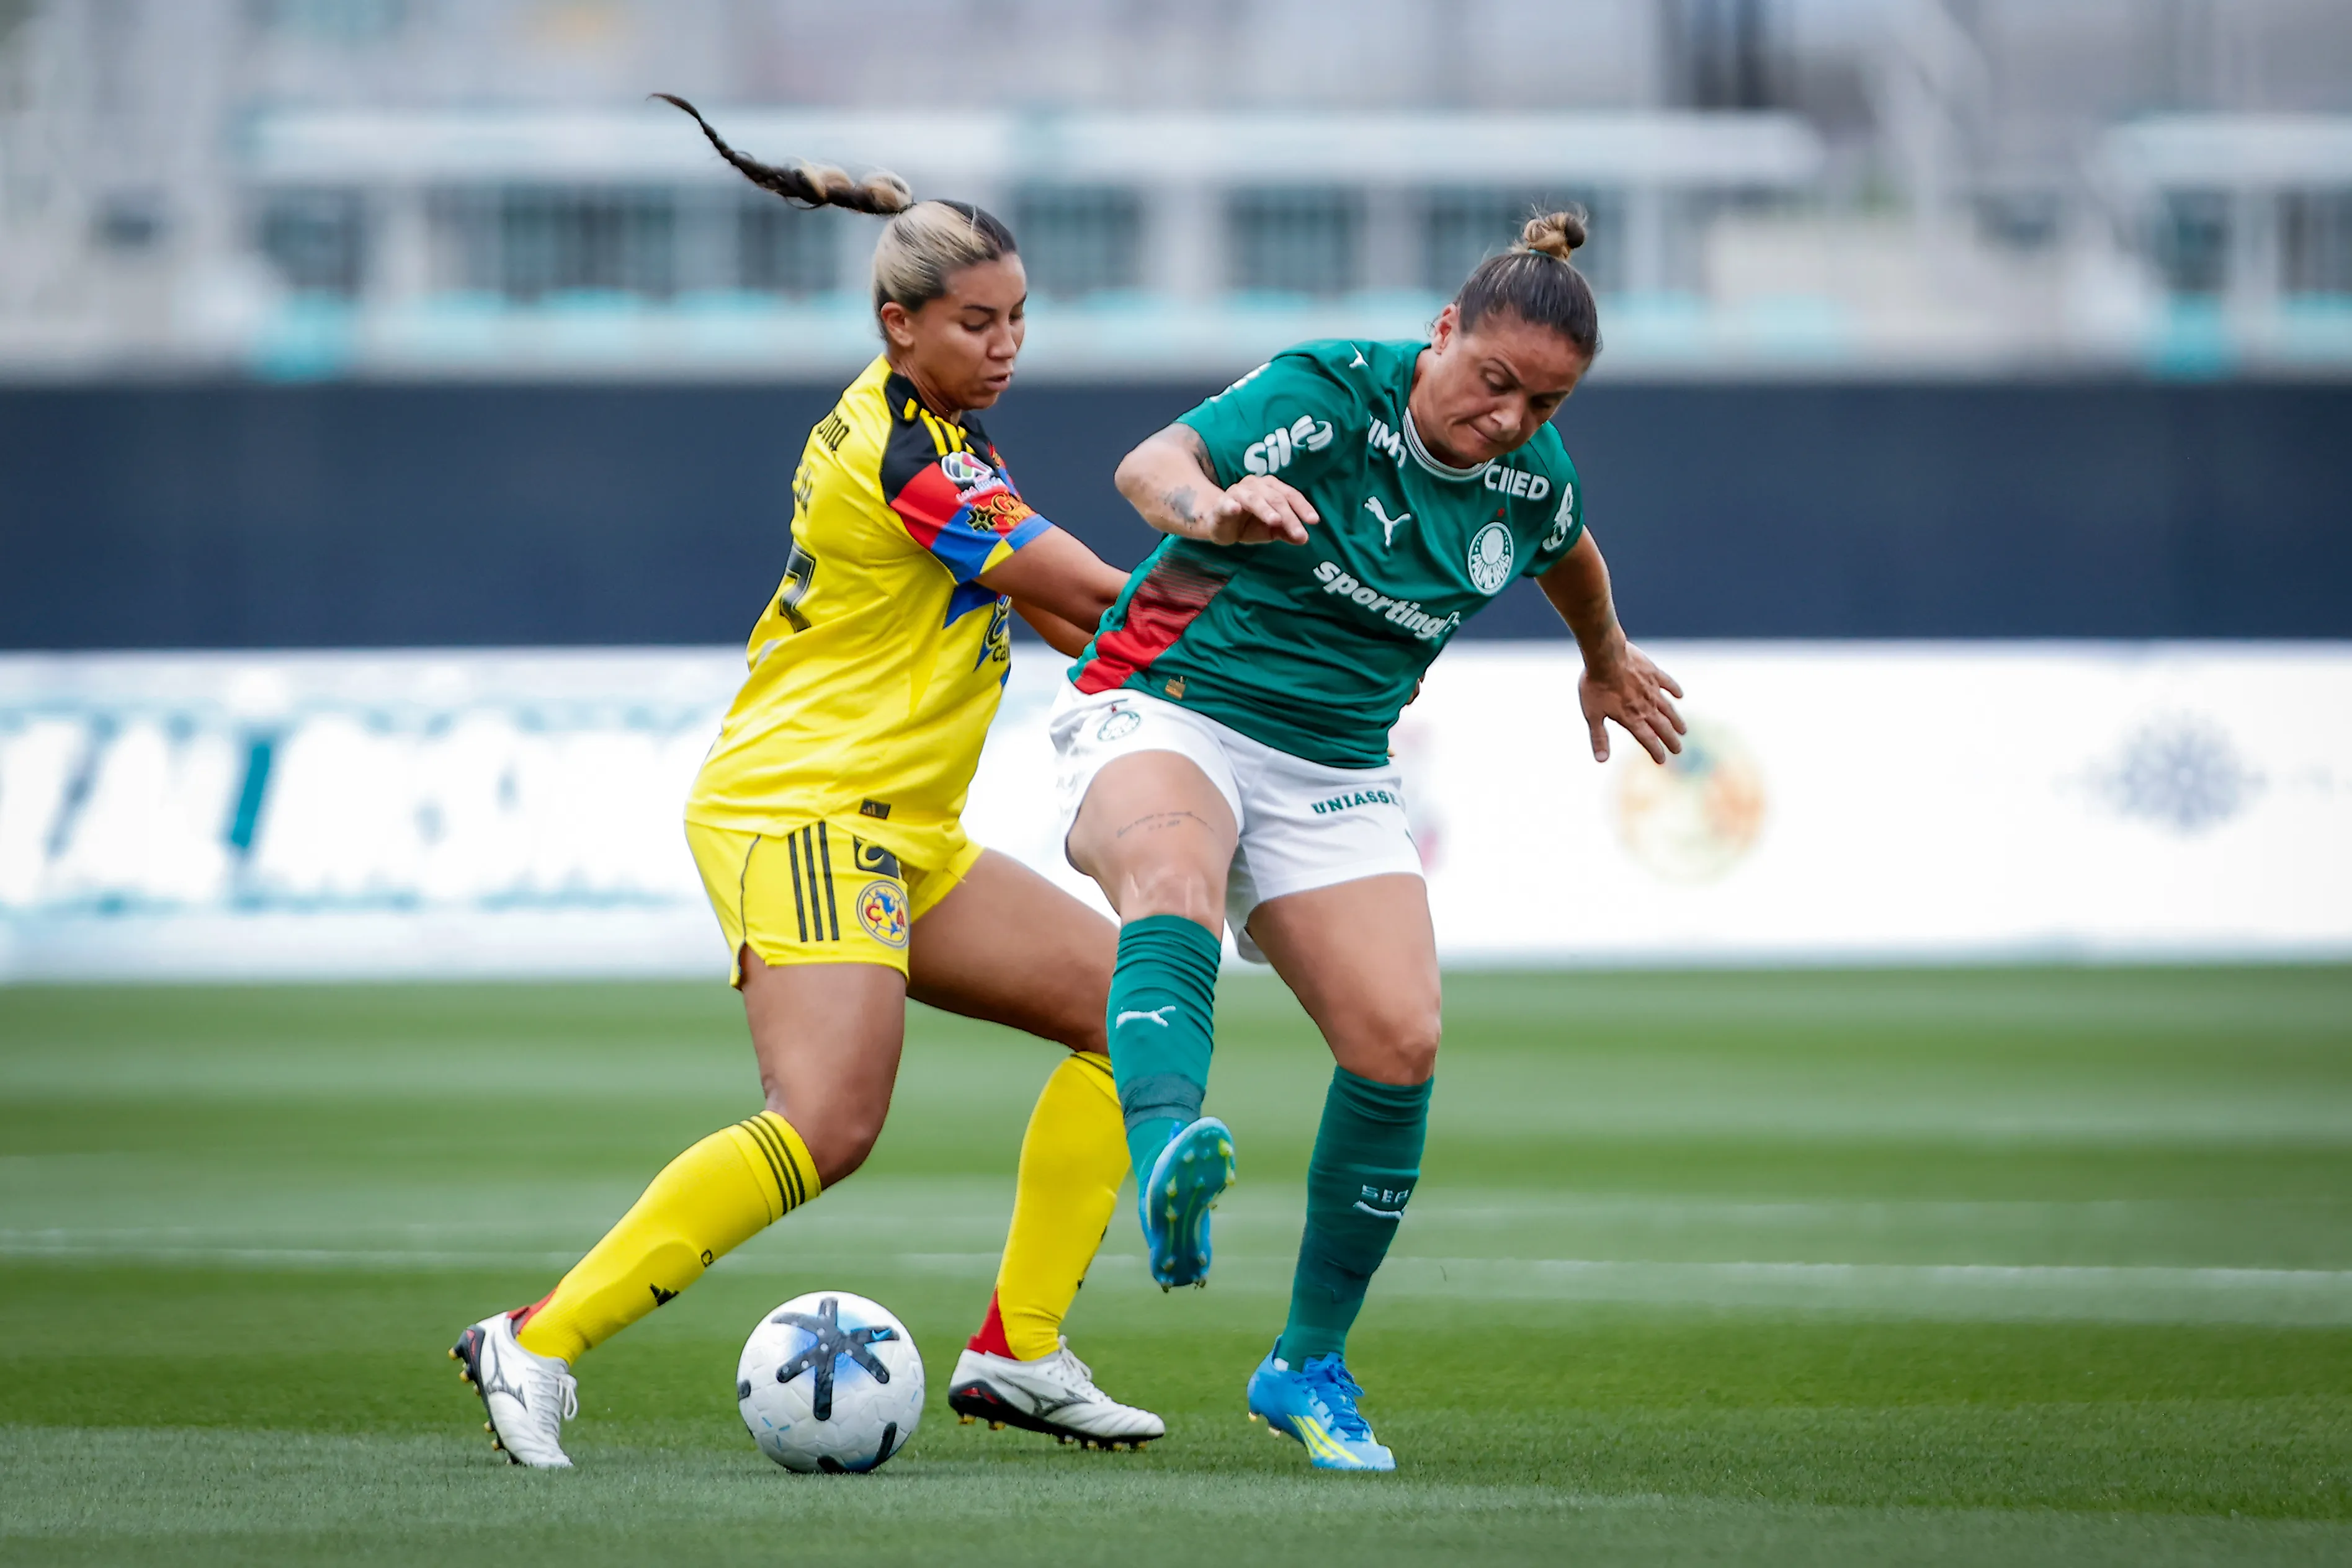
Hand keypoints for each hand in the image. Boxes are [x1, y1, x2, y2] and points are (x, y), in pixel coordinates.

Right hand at [1204, 475, 1318, 544]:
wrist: (1219, 525)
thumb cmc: (1249, 523)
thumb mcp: (1271, 530)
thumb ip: (1287, 532)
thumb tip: (1304, 539)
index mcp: (1271, 488)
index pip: (1290, 495)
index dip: (1303, 507)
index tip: (1314, 521)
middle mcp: (1256, 485)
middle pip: (1276, 499)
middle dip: (1289, 516)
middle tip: (1299, 533)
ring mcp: (1237, 493)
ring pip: (1254, 499)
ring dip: (1265, 509)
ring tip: (1275, 521)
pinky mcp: (1221, 505)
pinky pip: (1226, 503)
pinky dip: (1230, 505)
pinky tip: (1235, 509)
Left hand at [1578, 641, 1684, 763]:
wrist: (1605, 656)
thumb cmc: (1595, 686)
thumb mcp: (1592, 714)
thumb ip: (1599, 737)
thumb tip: (1601, 760)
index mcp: (1631, 718)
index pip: (1648, 740)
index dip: (1656, 751)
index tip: (1662, 761)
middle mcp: (1645, 706)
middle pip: (1662, 727)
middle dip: (1671, 740)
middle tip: (1679, 750)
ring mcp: (1651, 689)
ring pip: (1668, 708)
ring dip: (1676, 720)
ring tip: (1683, 730)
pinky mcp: (1653, 672)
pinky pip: (1667, 683)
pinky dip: (1675, 689)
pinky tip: (1680, 695)